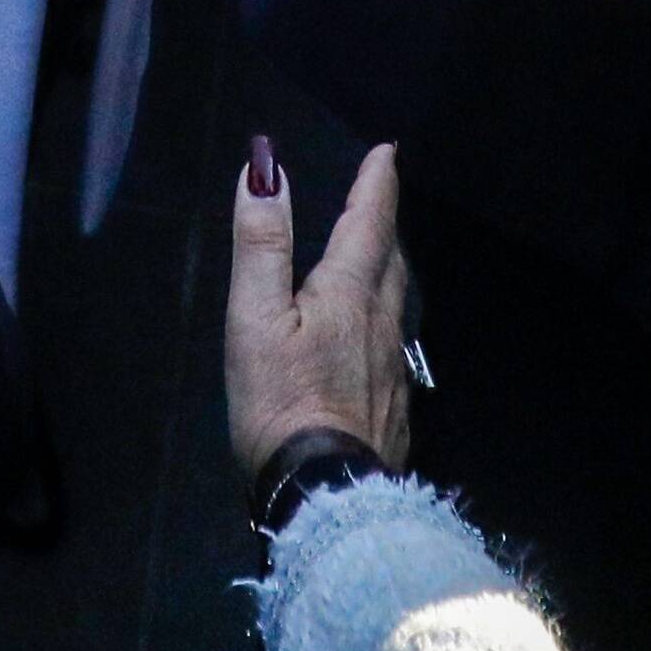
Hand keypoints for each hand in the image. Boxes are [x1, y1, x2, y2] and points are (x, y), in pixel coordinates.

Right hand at [224, 139, 409, 476]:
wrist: (326, 498)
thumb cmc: (281, 402)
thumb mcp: (255, 318)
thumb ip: (262, 243)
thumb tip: (265, 167)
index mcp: (350, 294)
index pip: (370, 222)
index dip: (376, 183)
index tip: (387, 152)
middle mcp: (383, 324)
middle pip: (391, 261)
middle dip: (383, 225)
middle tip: (377, 200)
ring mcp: (394, 371)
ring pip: (395, 305)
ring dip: (385, 273)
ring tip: (372, 262)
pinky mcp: (393, 410)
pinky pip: (391, 349)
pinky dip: (380, 325)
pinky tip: (368, 345)